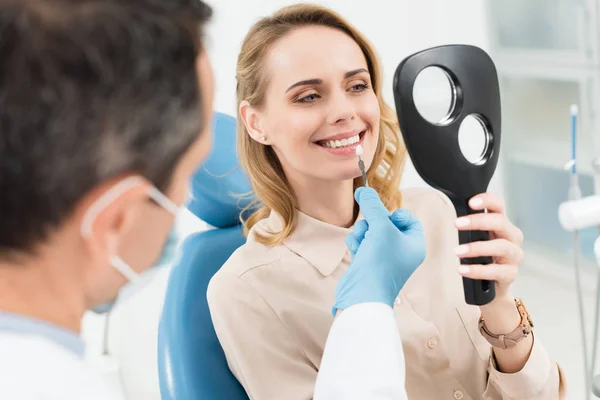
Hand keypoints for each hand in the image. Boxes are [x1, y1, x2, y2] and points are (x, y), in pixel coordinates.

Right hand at [331, 187, 425, 314]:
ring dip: (363, 232)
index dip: (394, 214)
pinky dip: (357, 243)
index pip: (407, 218)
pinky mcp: (368, 263)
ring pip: (371, 232)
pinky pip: (362, 243)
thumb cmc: (380, 264)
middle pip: (386, 223)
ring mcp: (384, 258)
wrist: (363, 295)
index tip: (384, 217)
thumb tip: (364, 190)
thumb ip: (372, 205)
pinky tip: (356, 250)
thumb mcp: (380, 227)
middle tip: (370, 228)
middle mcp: (402, 252)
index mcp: (414, 244)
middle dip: (373, 223)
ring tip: (362, 241)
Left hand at [455, 193, 523, 301]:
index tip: (471, 202)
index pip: (498, 205)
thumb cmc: (481, 258)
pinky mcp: (510, 274)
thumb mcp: (475, 239)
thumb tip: (451, 216)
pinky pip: (496, 271)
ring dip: (477, 248)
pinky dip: (477, 270)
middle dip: (478, 221)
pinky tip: (462, 269)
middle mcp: (512, 237)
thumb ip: (468, 227)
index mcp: (502, 224)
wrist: (490, 287)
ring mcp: (514, 256)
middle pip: (500, 222)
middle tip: (456, 224)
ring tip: (457, 251)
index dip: (487, 200)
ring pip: (501, 247)